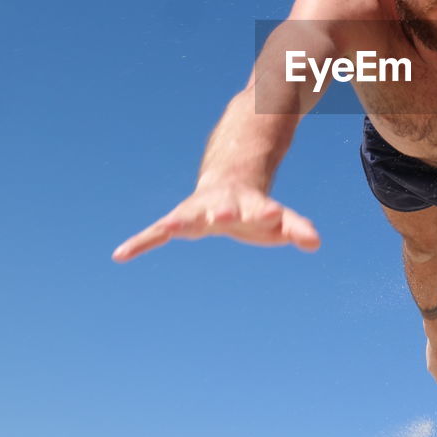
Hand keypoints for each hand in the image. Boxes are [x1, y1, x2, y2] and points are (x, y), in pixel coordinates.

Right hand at [112, 180, 320, 261]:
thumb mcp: (280, 221)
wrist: (228, 181)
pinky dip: (141, 242)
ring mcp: (198, 211)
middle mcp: (222, 205)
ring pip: (188, 216)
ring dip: (181, 223)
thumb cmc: (257, 209)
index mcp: (250, 204)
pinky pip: (156, 232)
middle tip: (222, 216)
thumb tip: (317, 243)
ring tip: (169, 228)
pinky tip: (119, 255)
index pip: (261, 209)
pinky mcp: (179, 220)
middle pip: (223, 209)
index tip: (271, 213)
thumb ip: (297, 229)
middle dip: (223, 213)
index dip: (266, 213)